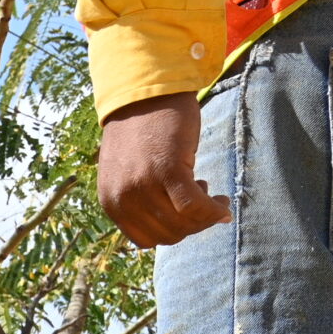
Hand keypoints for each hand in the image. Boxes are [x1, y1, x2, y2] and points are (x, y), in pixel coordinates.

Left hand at [98, 93, 230, 247]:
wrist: (145, 93)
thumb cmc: (142, 132)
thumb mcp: (130, 174)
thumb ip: (142, 200)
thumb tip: (176, 226)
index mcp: (111, 202)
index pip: (146, 240)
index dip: (172, 233)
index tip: (186, 216)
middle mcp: (123, 198)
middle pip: (168, 235)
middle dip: (192, 226)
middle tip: (203, 202)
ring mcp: (143, 185)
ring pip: (183, 224)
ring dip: (204, 217)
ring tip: (210, 195)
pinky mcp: (167, 170)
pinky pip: (195, 206)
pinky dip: (213, 209)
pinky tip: (220, 200)